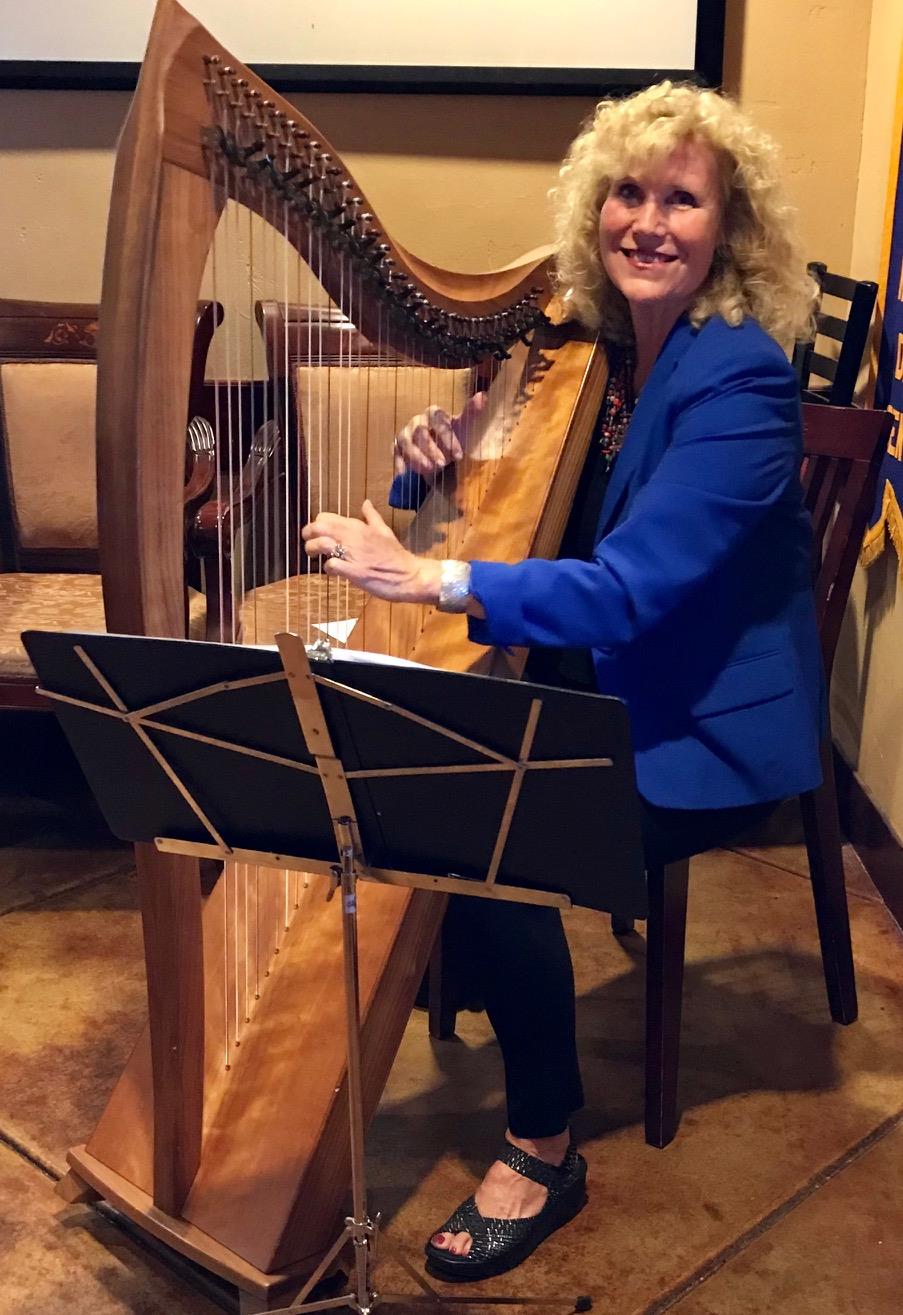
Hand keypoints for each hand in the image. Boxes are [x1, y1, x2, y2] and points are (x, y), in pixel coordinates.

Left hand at [302, 500, 441, 603]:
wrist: (410, 576)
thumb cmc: (396, 555)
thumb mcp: (384, 531)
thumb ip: (371, 517)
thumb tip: (366, 502)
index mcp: (358, 526)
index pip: (325, 517)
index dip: (316, 525)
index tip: (317, 534)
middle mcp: (353, 537)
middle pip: (318, 527)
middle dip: (308, 535)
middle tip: (310, 545)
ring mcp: (354, 554)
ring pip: (321, 544)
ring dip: (313, 550)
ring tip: (315, 557)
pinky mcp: (355, 572)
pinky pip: (331, 565)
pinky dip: (328, 568)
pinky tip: (333, 572)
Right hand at [394, 391, 487, 481]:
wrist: (440, 455)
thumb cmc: (453, 440)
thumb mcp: (464, 428)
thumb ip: (471, 413)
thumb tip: (483, 395)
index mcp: (433, 414)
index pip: (437, 420)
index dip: (447, 436)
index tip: (459, 455)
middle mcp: (417, 422)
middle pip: (420, 431)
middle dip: (431, 449)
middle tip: (442, 464)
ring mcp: (405, 435)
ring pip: (405, 442)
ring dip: (416, 456)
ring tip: (428, 470)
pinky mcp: (397, 449)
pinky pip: (395, 454)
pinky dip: (400, 464)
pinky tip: (406, 474)